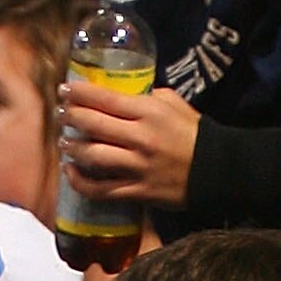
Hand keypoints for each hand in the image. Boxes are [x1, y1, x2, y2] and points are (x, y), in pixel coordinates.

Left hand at [59, 76, 200, 211]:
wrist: (220, 170)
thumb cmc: (194, 132)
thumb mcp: (172, 103)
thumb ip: (145, 95)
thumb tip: (121, 92)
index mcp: (147, 112)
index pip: (103, 98)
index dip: (78, 93)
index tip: (64, 90)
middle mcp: (140, 138)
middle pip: (92, 124)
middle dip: (70, 116)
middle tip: (60, 113)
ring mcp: (138, 167)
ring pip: (93, 156)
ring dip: (72, 148)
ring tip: (63, 142)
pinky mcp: (140, 191)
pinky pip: (103, 190)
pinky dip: (82, 182)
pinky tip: (71, 173)